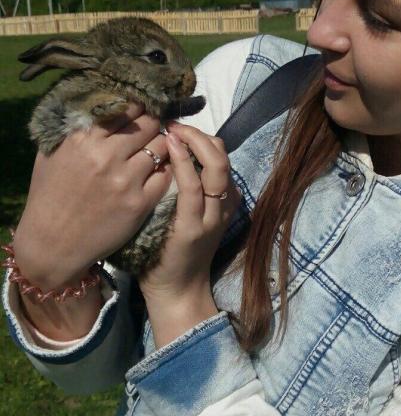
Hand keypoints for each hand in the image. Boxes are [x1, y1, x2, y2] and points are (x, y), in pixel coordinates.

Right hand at [13, 103, 171, 289]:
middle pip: (149, 124)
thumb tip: (99, 106)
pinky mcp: (140, 203)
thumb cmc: (48, 197)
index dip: (138, 108)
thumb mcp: (51, 154)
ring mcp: (125, 180)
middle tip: (155, 127)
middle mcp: (106, 156)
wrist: (52, 244)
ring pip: (163, 147)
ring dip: (163, 146)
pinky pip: (166, 175)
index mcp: (83, 139)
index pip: (126, 109)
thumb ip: (74, 130)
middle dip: (154, 123)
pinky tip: (158, 171)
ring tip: (159, 149)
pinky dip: (166, 170)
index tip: (142, 110)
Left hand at [139, 123, 240, 344]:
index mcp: (223, 199)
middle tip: (172, 124)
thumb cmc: (170, 250)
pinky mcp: (194, 226)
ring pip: (215, 165)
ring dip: (193, 141)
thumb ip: (182, 187)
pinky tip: (170, 149)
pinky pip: (193, 187)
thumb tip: (160, 153)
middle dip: (198, 133)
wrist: (175, 291)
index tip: (174, 127)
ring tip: (172, 131)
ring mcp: (211, 215)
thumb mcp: (183, 213)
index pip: (219, 154)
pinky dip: (183, 163)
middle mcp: (224, 203)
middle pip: (222, 154)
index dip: (200, 135)